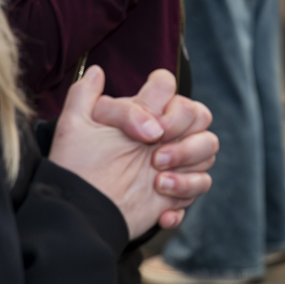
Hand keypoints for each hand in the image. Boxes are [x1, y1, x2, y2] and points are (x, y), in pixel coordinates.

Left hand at [50, 67, 216, 237]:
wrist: (81, 212)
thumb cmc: (76, 168)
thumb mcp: (75, 128)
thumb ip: (83, 95)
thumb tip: (97, 71)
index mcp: (144, 113)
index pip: (171, 89)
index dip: (170, 106)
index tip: (151, 130)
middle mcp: (163, 133)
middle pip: (202, 116)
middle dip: (185, 139)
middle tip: (154, 159)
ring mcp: (174, 160)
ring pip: (209, 150)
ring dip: (188, 167)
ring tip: (158, 183)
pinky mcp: (177, 189)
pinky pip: (201, 185)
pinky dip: (184, 196)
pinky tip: (162, 211)